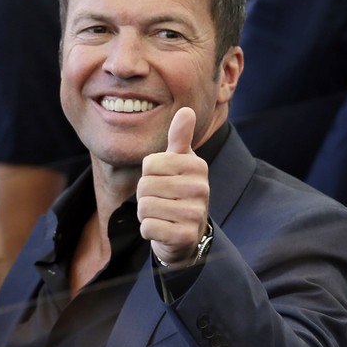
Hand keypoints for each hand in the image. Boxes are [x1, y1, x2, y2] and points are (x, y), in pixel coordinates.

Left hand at [137, 107, 209, 266]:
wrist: (187, 235)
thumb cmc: (178, 192)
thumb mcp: (179, 163)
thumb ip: (179, 138)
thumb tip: (186, 110)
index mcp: (197, 166)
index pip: (149, 164)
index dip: (148, 175)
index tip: (163, 182)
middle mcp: (201, 188)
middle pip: (145, 186)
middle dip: (145, 196)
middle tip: (162, 202)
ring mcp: (195, 213)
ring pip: (144, 207)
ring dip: (146, 214)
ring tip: (162, 215)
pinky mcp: (186, 236)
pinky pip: (148, 228)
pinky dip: (149, 230)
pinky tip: (163, 230)